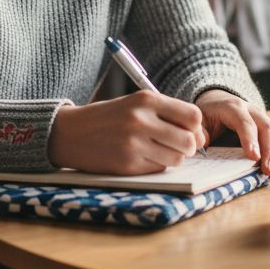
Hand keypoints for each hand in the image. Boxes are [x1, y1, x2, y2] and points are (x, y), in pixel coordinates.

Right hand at [47, 90, 205, 174]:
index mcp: (146, 99)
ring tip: (159, 151)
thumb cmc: (109, 117)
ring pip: (177, 158)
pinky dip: (156, 165)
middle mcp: (141, 120)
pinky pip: (159, 169)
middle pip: (189, 140)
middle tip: (177, 146)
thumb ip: (166, 113)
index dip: (196, 128)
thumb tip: (199, 136)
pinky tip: (142, 157)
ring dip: (173, 157)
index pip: (192, 116)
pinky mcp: (128, 164)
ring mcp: (134, 144)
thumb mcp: (135, 103)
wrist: (70, 133)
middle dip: (188, 146)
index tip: (190, 132)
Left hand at [195, 89, 269, 175]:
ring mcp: (265, 119)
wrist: (218, 102)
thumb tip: (200, 145)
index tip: (253, 157)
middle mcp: (253, 111)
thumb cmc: (207, 117)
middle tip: (269, 171)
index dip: (250, 139)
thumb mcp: (198, 122)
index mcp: (232, 107)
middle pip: (267, 128)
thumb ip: (198, 132)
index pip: (244, 122)